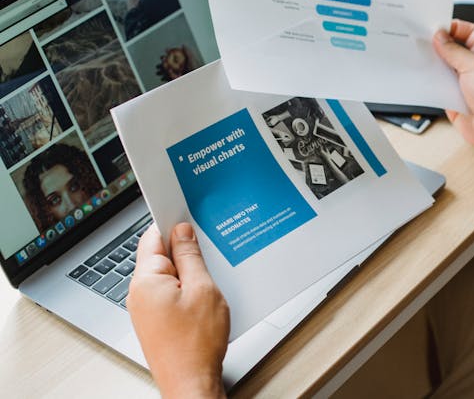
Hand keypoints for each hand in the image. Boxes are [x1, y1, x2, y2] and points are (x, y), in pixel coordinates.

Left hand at [128, 224, 228, 398]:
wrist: (191, 383)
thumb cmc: (196, 345)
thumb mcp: (203, 289)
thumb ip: (191, 256)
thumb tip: (182, 232)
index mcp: (145, 281)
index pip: (153, 237)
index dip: (173, 224)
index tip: (187, 216)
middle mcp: (139, 294)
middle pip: (159, 256)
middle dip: (184, 252)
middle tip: (208, 256)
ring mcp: (145, 309)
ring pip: (167, 276)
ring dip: (188, 274)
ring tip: (209, 285)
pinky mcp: (155, 321)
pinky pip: (169, 293)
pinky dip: (186, 290)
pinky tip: (204, 300)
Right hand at [433, 19, 473, 156]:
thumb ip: (455, 50)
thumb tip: (441, 38)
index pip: (470, 32)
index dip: (454, 28)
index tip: (437, 27)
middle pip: (455, 51)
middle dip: (440, 48)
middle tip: (425, 43)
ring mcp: (468, 85)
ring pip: (446, 71)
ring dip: (436, 68)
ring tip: (423, 61)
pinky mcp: (458, 101)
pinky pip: (441, 91)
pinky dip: (434, 87)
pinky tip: (427, 82)